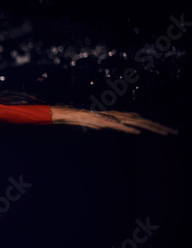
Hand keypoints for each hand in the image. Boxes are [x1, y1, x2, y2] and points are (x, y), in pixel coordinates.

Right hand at [51, 107, 177, 134]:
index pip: (141, 120)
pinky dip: (127, 129)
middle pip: (142, 120)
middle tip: (173, 132)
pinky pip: (117, 125)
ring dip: (149, 127)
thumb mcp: (107, 124)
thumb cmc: (88, 120)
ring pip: (135, 122)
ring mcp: (112, 118)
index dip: (155, 124)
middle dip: (158, 126)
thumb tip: (131, 129)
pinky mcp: (104, 121)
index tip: (167, 130)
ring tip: (163, 132)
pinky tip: (137, 132)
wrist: (73, 115)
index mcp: (121, 116)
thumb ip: (118, 125)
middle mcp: (119, 115)